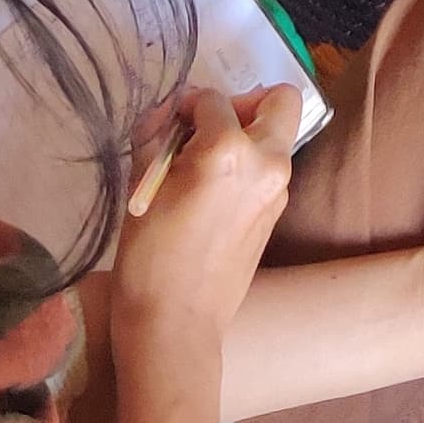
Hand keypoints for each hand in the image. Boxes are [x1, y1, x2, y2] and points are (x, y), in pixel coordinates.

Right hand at [114, 85, 309, 390]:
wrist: (177, 323)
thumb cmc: (150, 256)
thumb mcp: (144, 186)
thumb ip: (158, 136)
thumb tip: (170, 112)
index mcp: (229, 151)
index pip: (212, 99)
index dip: (186, 105)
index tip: (169, 125)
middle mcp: (267, 162)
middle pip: (279, 100)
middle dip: (244, 102)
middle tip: (208, 128)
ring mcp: (279, 189)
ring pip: (277, 135)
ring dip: (247, 134)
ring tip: (204, 162)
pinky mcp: (278, 212)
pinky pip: (271, 167)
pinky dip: (249, 163)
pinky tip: (214, 191)